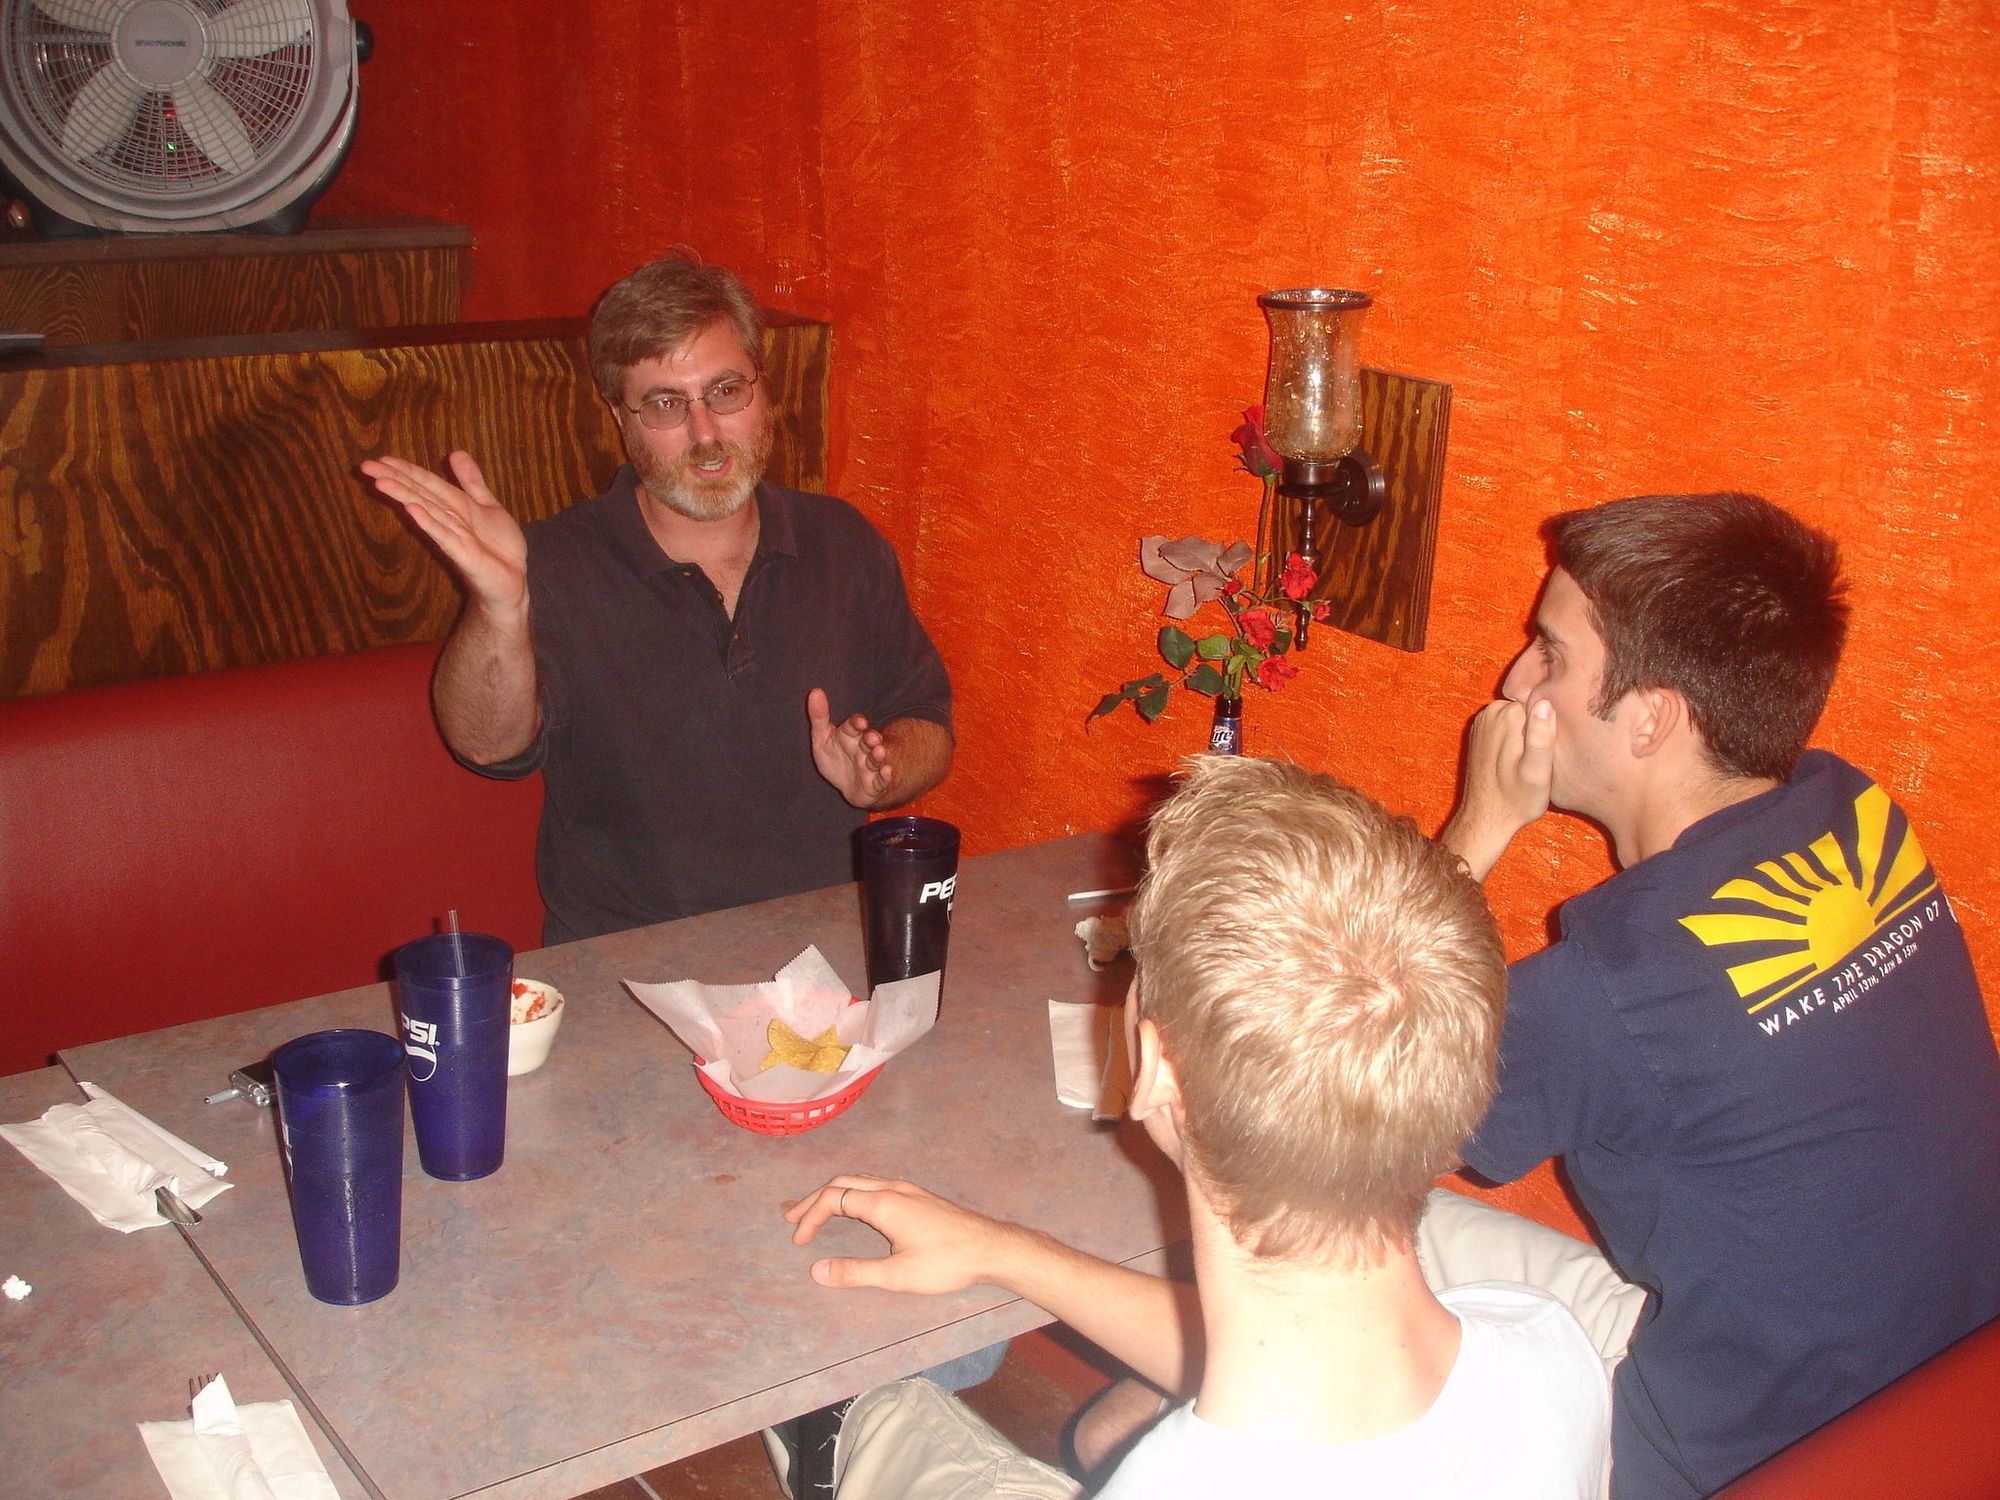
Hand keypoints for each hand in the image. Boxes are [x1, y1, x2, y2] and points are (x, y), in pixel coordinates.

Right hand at [361, 451, 527, 614]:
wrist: (514, 580)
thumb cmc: (498, 546)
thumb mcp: (487, 506)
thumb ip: (471, 481)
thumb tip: (455, 452)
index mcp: (455, 506)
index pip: (426, 483)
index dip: (405, 470)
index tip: (378, 459)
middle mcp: (450, 520)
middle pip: (419, 495)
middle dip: (394, 479)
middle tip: (365, 466)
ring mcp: (455, 538)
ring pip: (427, 512)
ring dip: (404, 496)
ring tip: (381, 482)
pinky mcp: (466, 556)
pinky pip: (446, 537)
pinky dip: (430, 523)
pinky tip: (412, 510)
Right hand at [785, 1174, 1021, 1294]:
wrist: (990, 1248)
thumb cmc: (946, 1263)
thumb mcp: (897, 1275)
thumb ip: (855, 1273)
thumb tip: (816, 1270)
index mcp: (884, 1203)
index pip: (834, 1199)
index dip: (810, 1217)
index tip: (799, 1240)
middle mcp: (893, 1188)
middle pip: (843, 1182)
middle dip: (814, 1200)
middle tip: (793, 1219)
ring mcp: (907, 1189)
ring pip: (860, 1180)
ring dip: (834, 1194)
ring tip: (817, 1212)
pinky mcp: (918, 1196)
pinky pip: (875, 1184)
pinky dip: (853, 1193)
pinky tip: (855, 1210)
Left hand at [808, 688, 894, 807]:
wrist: (848, 785)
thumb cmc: (836, 758)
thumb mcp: (822, 738)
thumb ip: (819, 717)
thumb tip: (814, 691)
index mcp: (850, 735)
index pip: (854, 726)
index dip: (857, 723)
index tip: (860, 722)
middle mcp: (864, 748)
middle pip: (869, 741)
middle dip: (871, 738)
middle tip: (871, 737)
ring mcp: (871, 766)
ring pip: (876, 759)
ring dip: (879, 755)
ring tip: (878, 751)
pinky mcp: (876, 784)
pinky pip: (882, 780)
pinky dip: (886, 776)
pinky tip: (887, 771)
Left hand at [1442, 698, 1554, 879]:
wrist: (1486, 818)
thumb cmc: (1516, 800)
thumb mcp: (1537, 772)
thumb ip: (1541, 736)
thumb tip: (1544, 703)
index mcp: (1507, 716)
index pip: (1543, 701)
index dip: (1551, 725)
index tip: (1548, 750)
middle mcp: (1491, 712)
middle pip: (1529, 708)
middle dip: (1537, 730)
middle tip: (1538, 760)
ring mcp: (1483, 721)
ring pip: (1519, 716)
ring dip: (1527, 736)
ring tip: (1526, 762)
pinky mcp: (1480, 732)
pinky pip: (1507, 725)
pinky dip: (1514, 739)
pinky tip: (1515, 760)